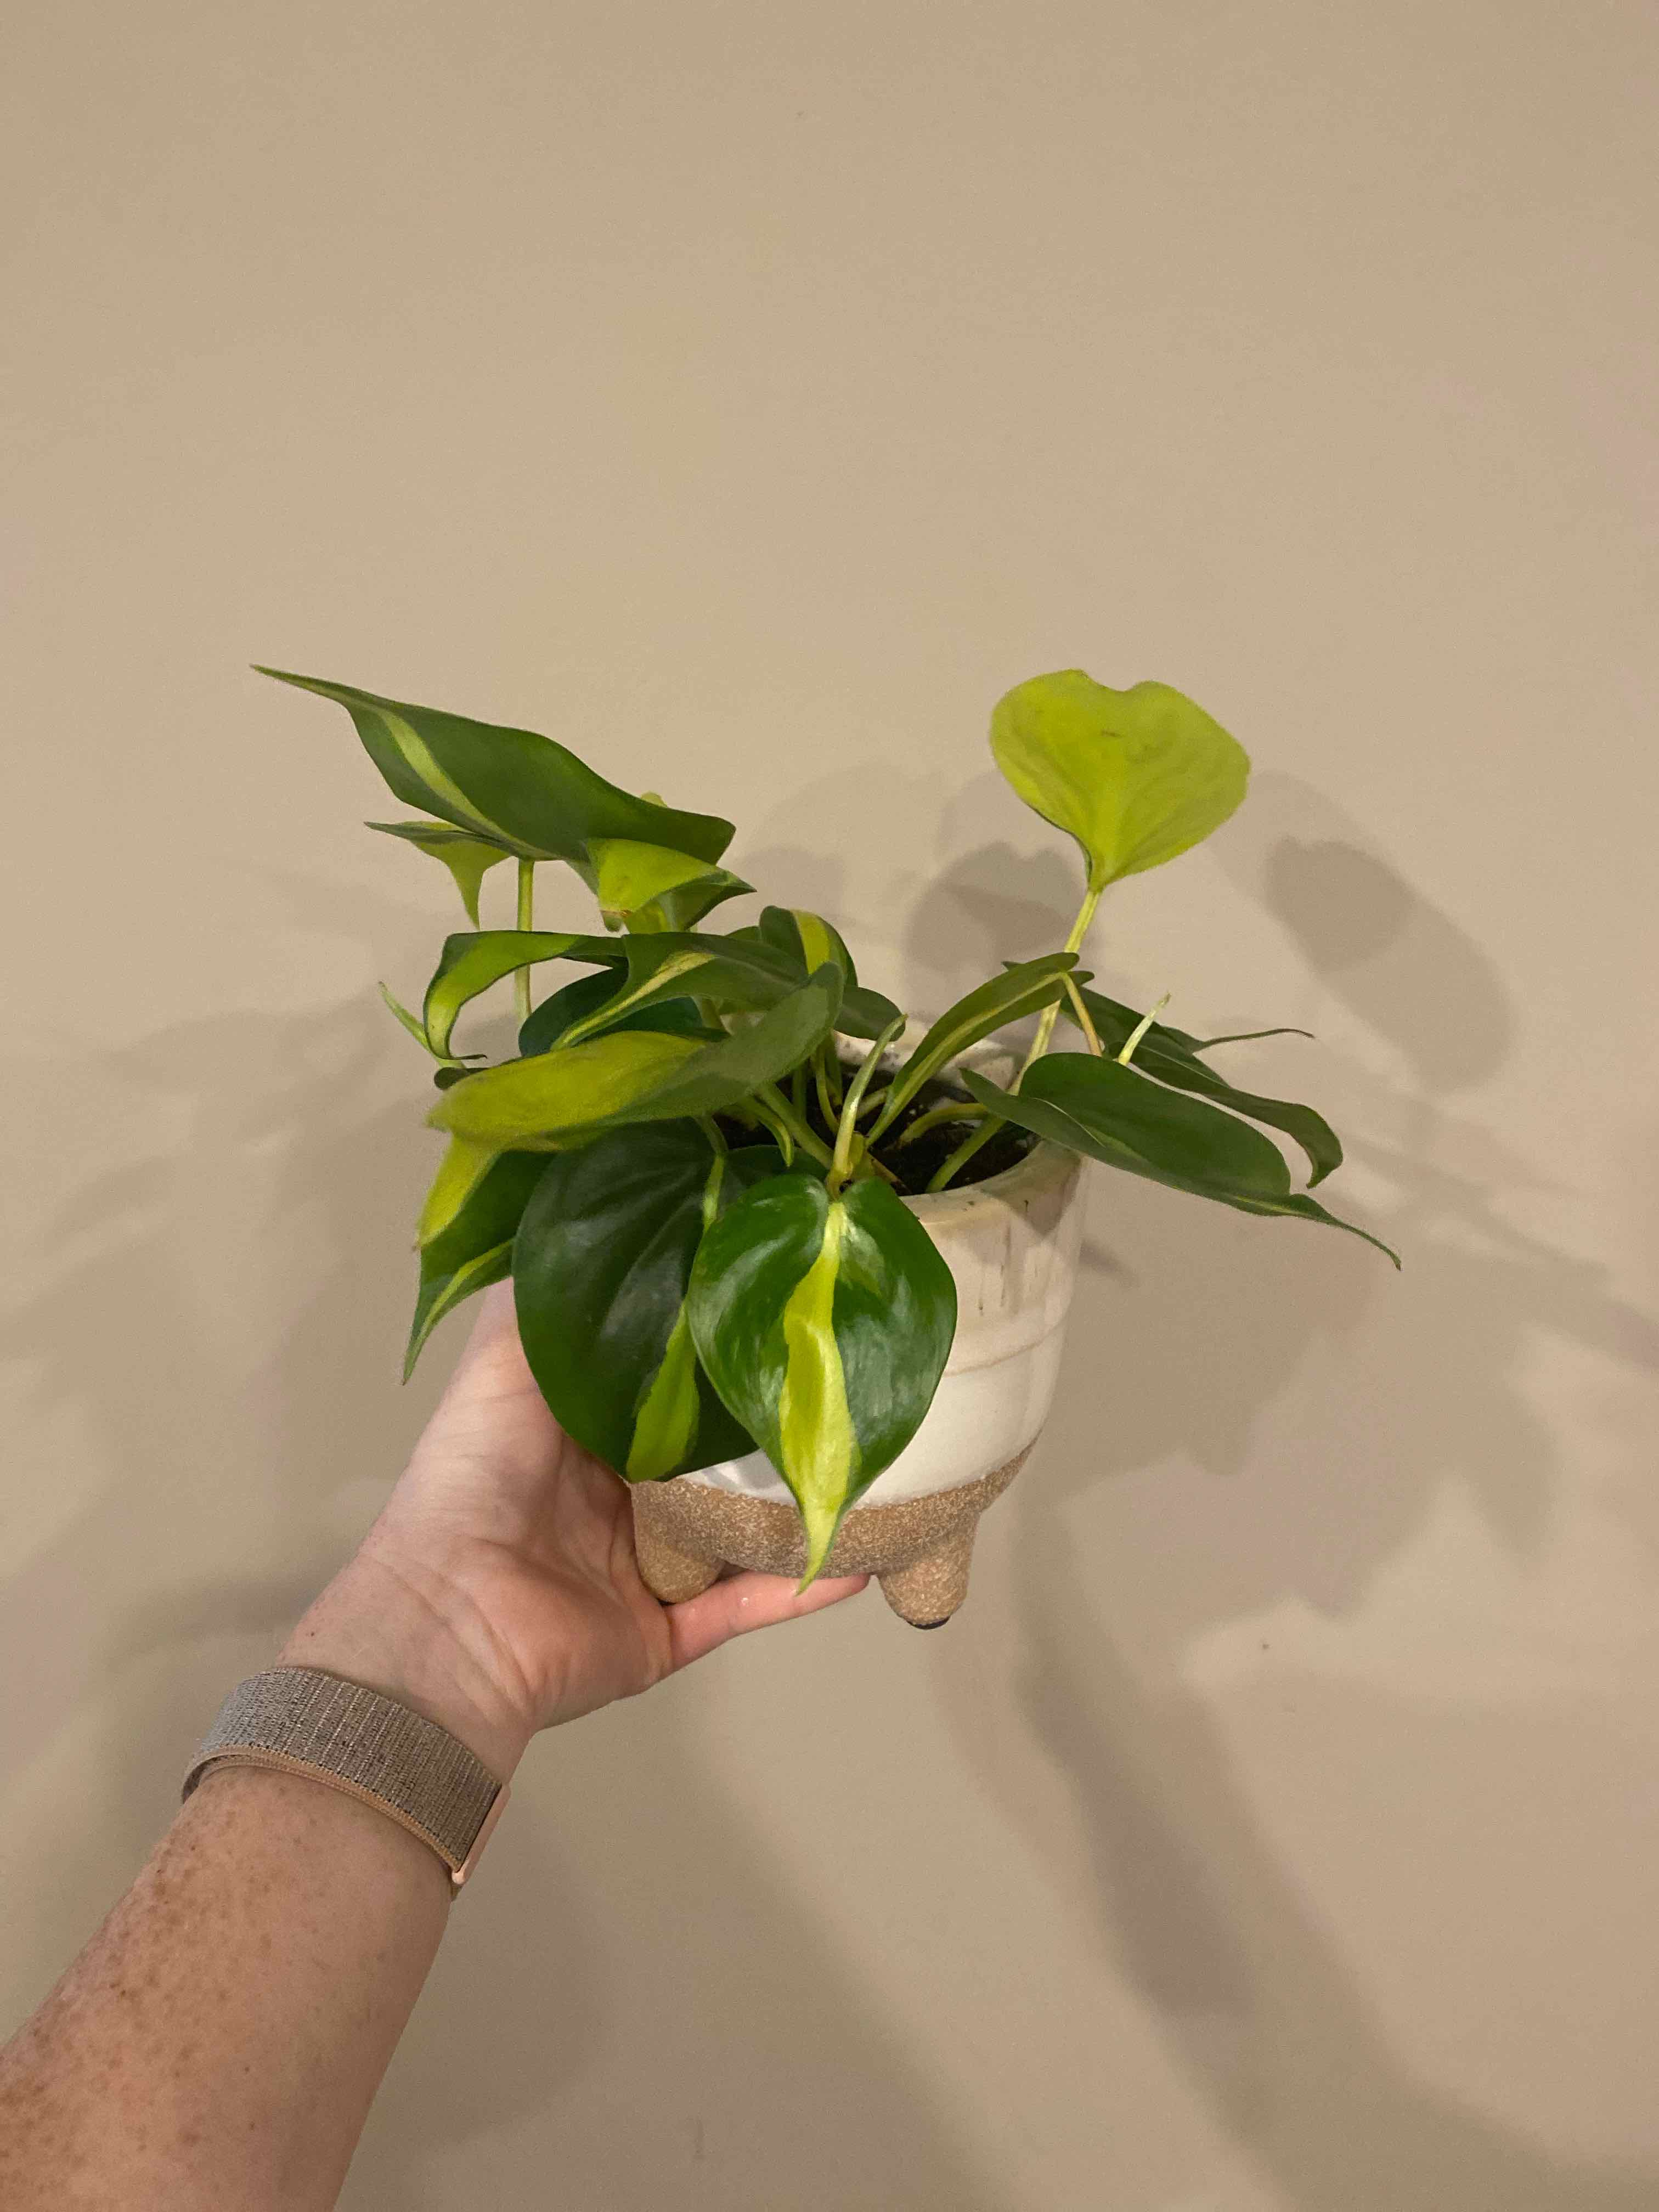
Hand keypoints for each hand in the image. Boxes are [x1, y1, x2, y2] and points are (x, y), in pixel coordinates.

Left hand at [281, 1283, 867, 1775]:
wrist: (447, 1620)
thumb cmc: (471, 1475)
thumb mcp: (504, 1357)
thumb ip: (547, 1295)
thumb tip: (598, 1205)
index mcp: (585, 1430)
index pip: (670, 1378)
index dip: (721, 1338)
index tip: (786, 1290)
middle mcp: (622, 1495)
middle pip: (719, 1451)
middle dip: (778, 1418)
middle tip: (854, 1366)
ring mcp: (653, 1567)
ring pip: (748, 1525)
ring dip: (808, 1500)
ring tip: (884, 1453)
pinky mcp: (672, 1631)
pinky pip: (753, 1604)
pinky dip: (806, 1584)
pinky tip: (869, 1548)